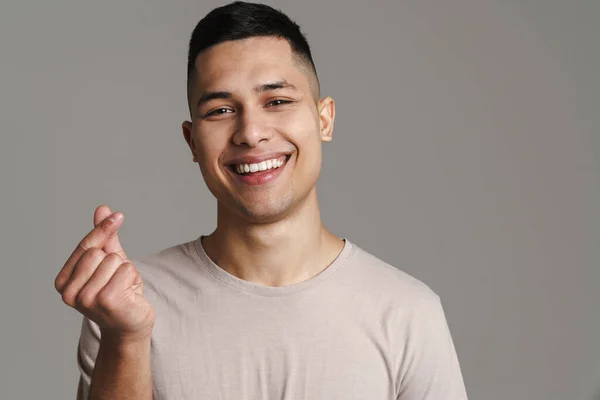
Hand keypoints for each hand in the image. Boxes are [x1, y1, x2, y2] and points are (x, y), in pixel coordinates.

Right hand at [55, 205, 154, 340]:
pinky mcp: (107, 301)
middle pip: (99, 252)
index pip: (85, 246)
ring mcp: (86, 299)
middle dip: (116, 262)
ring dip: (126, 272)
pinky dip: (134, 278)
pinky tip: (129, 295)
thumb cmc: (119, 291)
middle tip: (117, 282)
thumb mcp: (109, 261)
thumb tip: (102, 208)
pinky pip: (127, 270)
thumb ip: (104, 237)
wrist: (131, 324)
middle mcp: (69, 293)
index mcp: (62, 282)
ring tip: (122, 289)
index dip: (103, 229)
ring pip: (114, 260)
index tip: (118, 215)